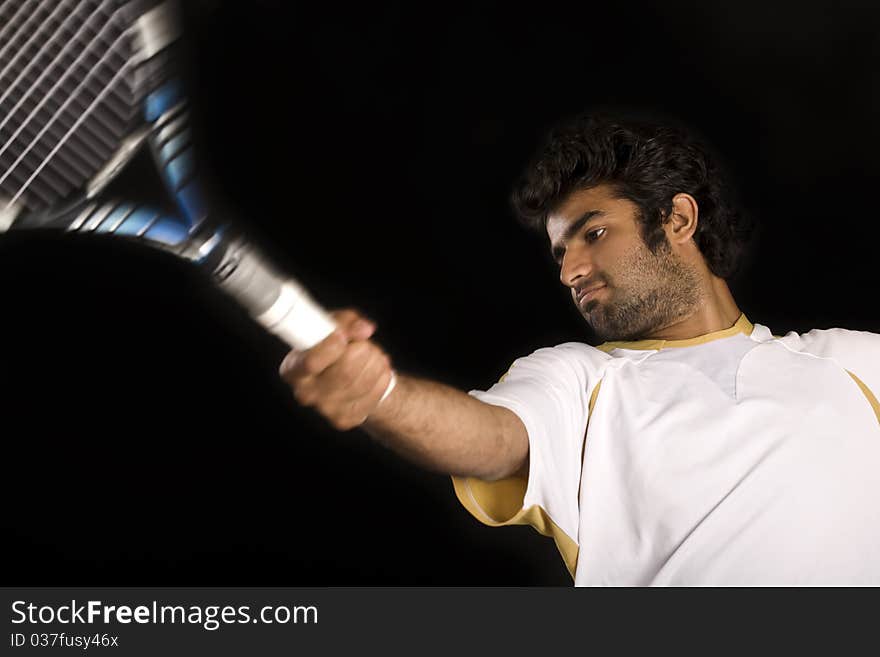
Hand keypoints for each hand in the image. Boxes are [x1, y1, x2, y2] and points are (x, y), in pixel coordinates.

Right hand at [278, 309, 394, 429]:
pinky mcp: (345, 419)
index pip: (311, 362)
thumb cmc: (334, 347)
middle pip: (345, 372)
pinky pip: (373, 394)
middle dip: (363, 352)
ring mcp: (325, 410)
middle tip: (366, 344)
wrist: (347, 377)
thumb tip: (364, 330)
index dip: (330, 347)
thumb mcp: (334, 325)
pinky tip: (378, 370)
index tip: (343, 337)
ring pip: (363, 382)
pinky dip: (382, 377)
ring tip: (374, 354)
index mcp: (293, 368)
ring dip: (375, 362)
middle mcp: (305, 393)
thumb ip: (346, 322)